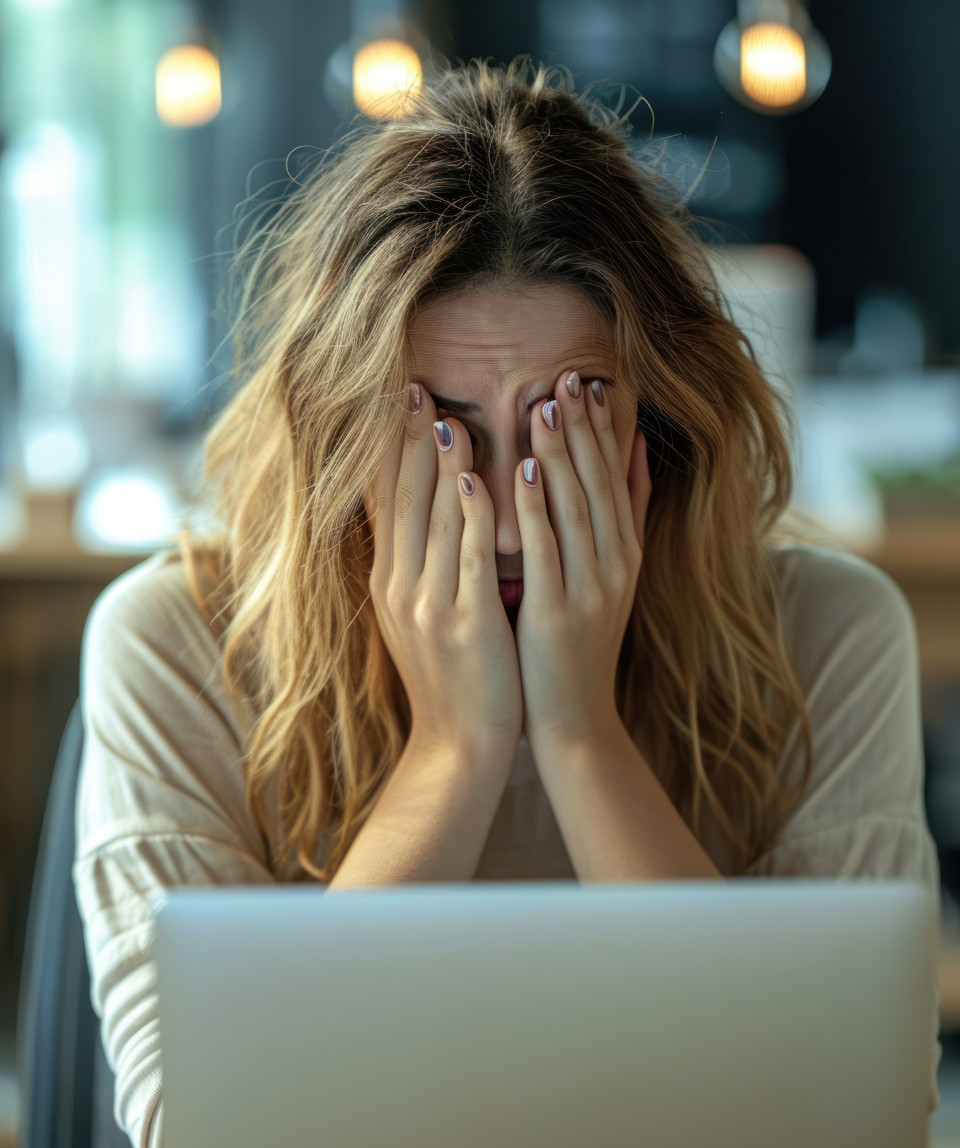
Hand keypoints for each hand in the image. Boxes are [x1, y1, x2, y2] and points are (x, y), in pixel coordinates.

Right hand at [366, 383, 523, 758]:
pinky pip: (469, 556)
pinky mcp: (465, 622)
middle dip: (407, 442)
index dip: (389, 450)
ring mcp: (429, 606)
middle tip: (413, 387)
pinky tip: (480, 476)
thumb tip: (417, 513)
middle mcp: (401, 588)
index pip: (385, 502)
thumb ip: (419, 564)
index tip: (397, 402)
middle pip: (402, 501)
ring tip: (451, 414)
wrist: (460, 746)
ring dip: (443, 464)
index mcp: (390, 583)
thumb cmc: (452, 679)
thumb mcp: (420, 617)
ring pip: (435, 520)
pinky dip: (474, 513)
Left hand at [513, 370, 651, 747]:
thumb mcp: (605, 579)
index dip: (604, 428)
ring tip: (545, 402)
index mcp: (624, 555)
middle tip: (568, 375)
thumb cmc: (574, 648)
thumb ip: (617, 518)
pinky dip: (534, 504)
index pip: (616, 478)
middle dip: (584, 427)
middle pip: (600, 482)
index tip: (589, 381)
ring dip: (560, 451)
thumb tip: (633, 451)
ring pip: (576, 506)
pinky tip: (521, 467)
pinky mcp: (560, 612)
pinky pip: (546, 547)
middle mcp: (615, 565)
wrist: (575, 721)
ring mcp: (591, 588)